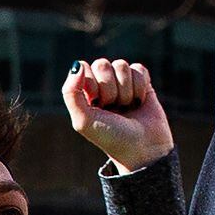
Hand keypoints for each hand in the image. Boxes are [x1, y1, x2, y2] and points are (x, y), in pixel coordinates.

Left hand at [62, 58, 173, 172]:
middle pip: (102, 64)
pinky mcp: (143, 82)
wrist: (143, 149)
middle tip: (114, 109)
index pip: (84, 68)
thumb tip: (78, 65)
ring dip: (126, 90)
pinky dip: (140, 87)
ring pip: (121, 65)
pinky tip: (139, 102)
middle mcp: (103, 86)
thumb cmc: (111, 138)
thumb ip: (71, 93)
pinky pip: (139, 69)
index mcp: (85, 93)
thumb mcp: (83, 121)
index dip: (92, 84)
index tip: (98, 104)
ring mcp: (123, 83)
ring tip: (127, 108)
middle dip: (110, 89)